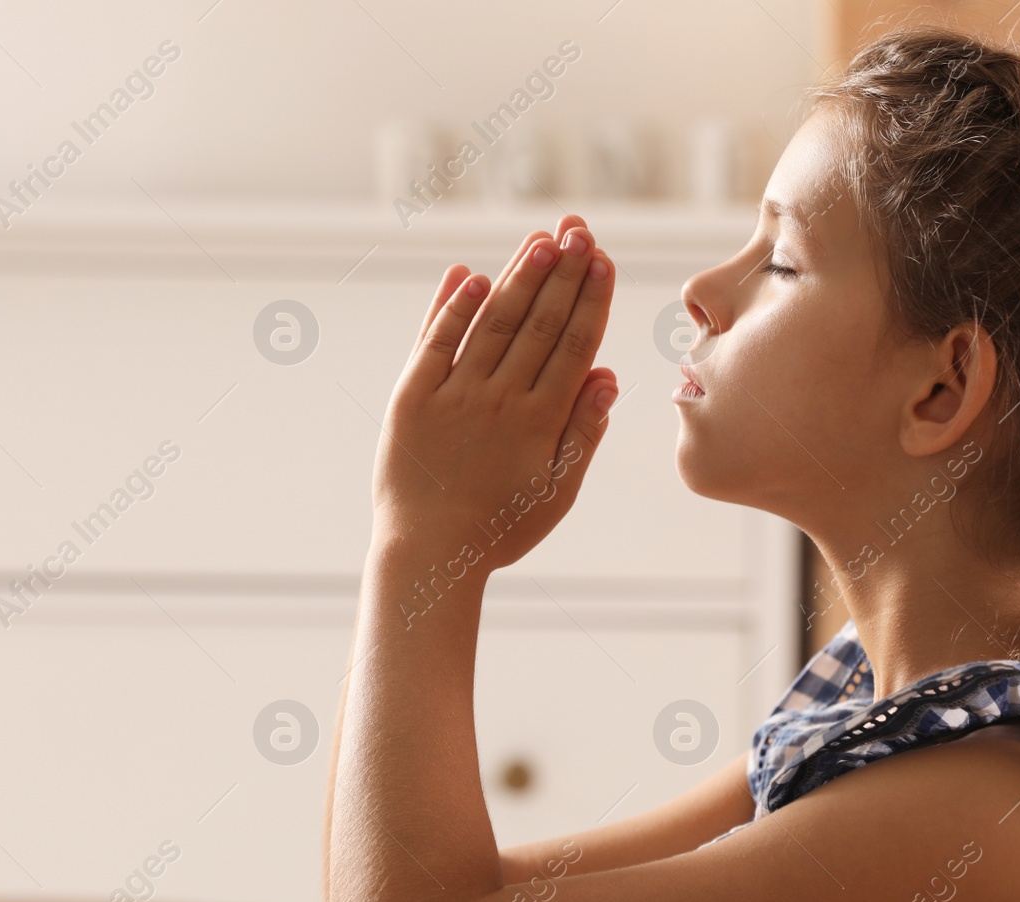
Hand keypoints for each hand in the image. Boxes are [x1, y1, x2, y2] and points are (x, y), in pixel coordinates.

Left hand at [372, 214, 618, 574]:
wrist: (429, 553)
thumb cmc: (499, 529)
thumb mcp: (557, 493)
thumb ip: (584, 434)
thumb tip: (608, 377)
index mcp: (540, 421)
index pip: (573, 345)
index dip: (590, 299)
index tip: (604, 260)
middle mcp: (499, 399)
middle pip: (538, 323)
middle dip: (562, 273)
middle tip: (579, 230)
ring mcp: (454, 395)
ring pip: (492, 322)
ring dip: (518, 277)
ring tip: (540, 239)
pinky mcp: (412, 398)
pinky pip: (435, 343)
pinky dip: (451, 308)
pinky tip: (470, 275)